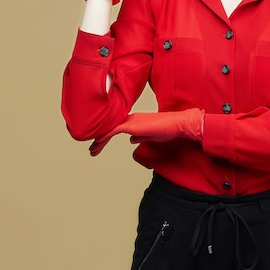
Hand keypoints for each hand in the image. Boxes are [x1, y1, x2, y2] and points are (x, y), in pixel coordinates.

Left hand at [89, 108, 204, 156]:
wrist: (177, 124)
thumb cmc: (168, 129)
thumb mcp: (150, 135)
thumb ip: (139, 136)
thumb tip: (131, 139)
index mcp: (135, 121)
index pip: (117, 128)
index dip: (107, 136)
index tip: (99, 144)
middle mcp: (131, 119)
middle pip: (110, 128)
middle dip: (100, 139)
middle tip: (92, 149)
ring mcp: (131, 121)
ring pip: (109, 129)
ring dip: (99, 140)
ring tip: (92, 150)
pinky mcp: (132, 126)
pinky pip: (113, 130)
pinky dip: (104, 137)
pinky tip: (97, 143)